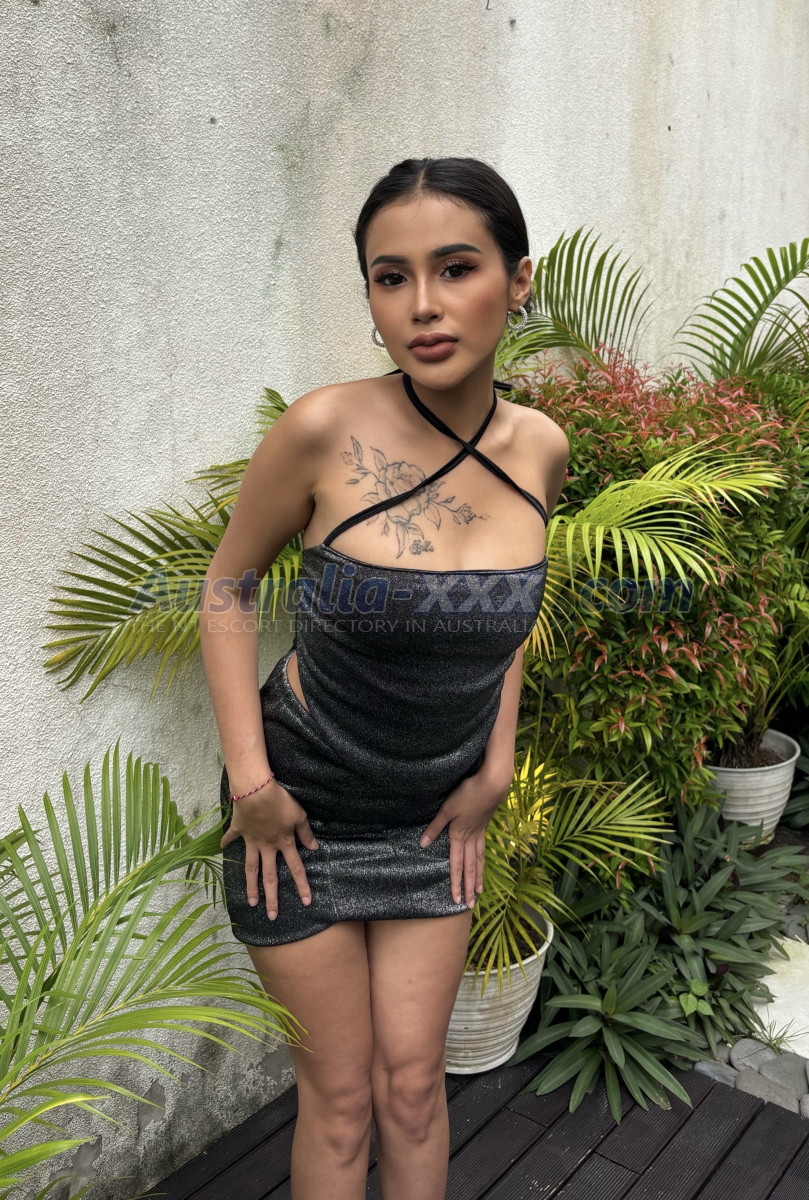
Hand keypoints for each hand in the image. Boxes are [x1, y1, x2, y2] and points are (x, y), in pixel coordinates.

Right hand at [220, 780, 319, 920]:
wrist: (256, 791)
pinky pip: (231, 837)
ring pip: (251, 868)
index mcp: (283, 843)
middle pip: (270, 876)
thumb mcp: (299, 816)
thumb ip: (306, 834)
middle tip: (272, 915)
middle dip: (272, 897)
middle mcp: (267, 847)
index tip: (306, 902)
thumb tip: (314, 848)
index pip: (296, 868)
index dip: (302, 885)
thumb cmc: (281, 802)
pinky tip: (220, 848)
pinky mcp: (239, 829)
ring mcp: (251, 840)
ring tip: (251, 902)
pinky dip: (225, 842)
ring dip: (250, 886)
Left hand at [418, 765, 511, 907]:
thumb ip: (435, 827)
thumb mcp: (447, 809)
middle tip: (471, 905)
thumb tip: (423, 844)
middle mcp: (471, 839)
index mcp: (459, 836)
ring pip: (479, 860)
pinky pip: (482, 850)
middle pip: (470, 868)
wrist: (492, 785)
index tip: (456, 899)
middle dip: (468, 887)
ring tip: (479, 890)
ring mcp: (480, 833)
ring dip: (478, 876)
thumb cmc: (467, 795)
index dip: (455, 883)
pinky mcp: (484, 826)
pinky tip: (481, 863)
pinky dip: (482, 861)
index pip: (456, 865)